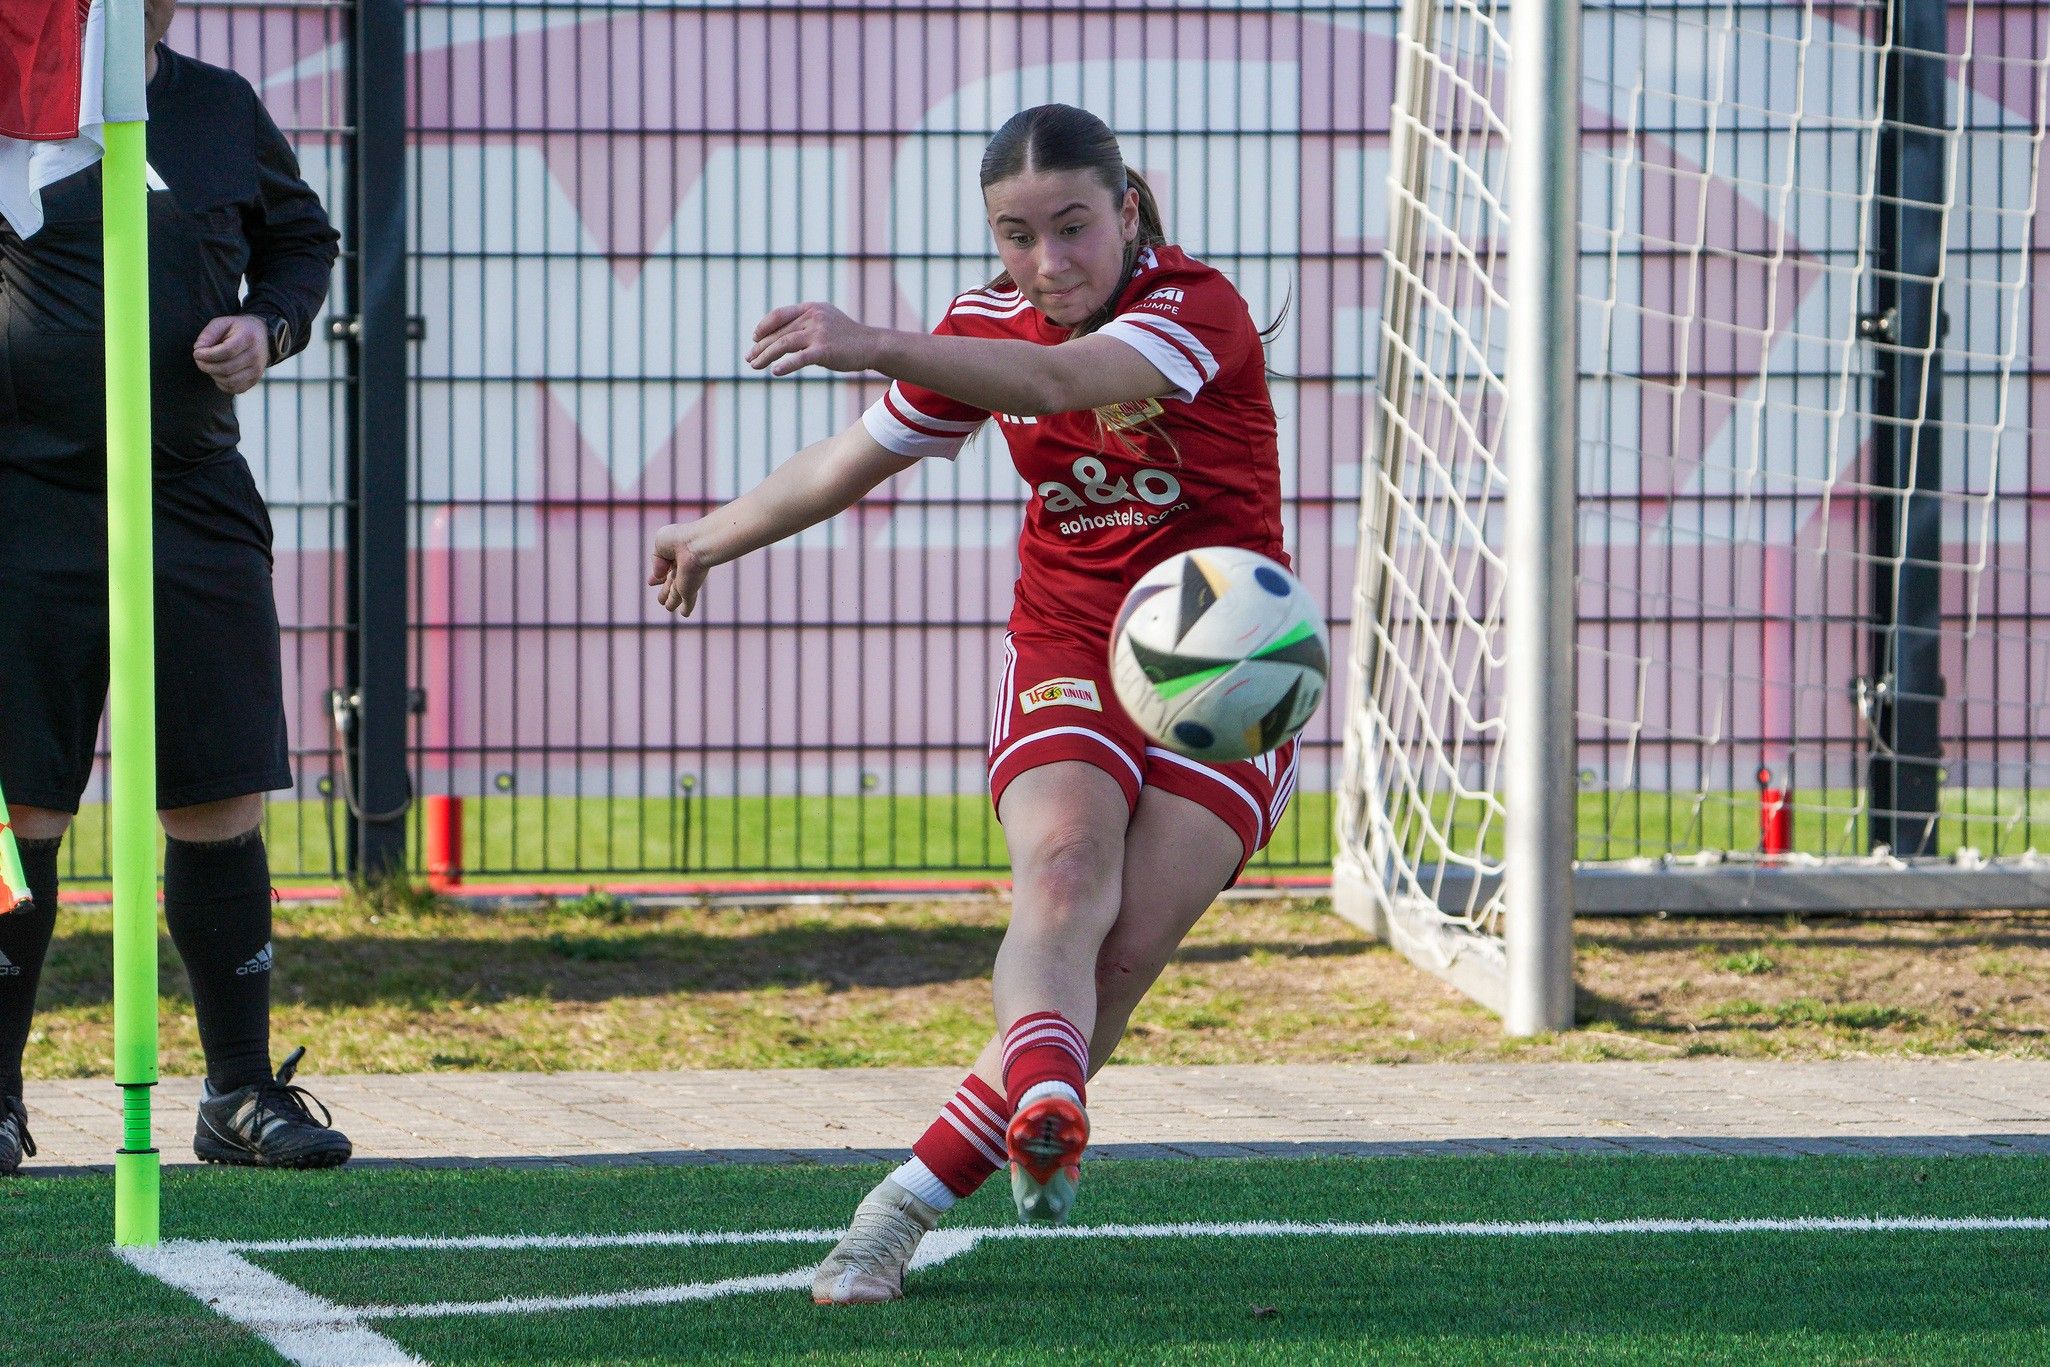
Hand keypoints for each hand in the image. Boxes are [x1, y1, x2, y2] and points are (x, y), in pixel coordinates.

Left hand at [193, 315, 269, 394]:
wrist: (262, 338)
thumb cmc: (237, 329)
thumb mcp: (222, 323)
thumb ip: (208, 334)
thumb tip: (198, 350)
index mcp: (248, 338)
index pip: (226, 352)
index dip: (207, 355)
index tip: (197, 353)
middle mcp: (256, 356)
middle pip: (226, 369)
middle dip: (206, 366)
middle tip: (199, 360)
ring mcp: (257, 371)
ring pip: (229, 381)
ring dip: (213, 375)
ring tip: (209, 365)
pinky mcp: (254, 381)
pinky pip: (233, 389)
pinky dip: (221, 383)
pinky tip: (218, 373)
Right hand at [648, 522, 711, 615]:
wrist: (695, 546)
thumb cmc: (679, 539)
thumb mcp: (660, 542)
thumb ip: (656, 557)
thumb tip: (659, 575)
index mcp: (675, 554)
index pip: (664, 567)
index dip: (657, 575)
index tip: (651, 582)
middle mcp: (681, 568)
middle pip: (671, 582)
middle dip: (665, 590)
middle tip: (660, 598)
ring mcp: (686, 581)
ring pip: (677, 594)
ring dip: (671, 601)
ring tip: (668, 607)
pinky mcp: (689, 591)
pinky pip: (687, 602)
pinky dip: (686, 608)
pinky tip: (685, 614)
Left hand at [745, 302, 877, 376]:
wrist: (872, 345)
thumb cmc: (847, 337)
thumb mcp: (825, 322)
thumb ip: (805, 324)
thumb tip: (782, 337)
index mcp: (810, 308)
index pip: (779, 315)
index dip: (763, 326)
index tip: (754, 338)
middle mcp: (812, 317)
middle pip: (778, 332)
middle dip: (760, 346)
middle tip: (749, 358)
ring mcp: (818, 333)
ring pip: (784, 344)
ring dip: (766, 355)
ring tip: (754, 366)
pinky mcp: (825, 350)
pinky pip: (800, 358)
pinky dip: (786, 365)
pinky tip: (775, 372)